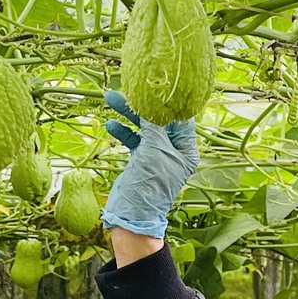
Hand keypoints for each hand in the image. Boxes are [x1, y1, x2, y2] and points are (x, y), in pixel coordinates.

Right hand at [101, 90, 197, 240]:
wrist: (132, 214)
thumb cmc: (150, 184)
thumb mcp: (154, 149)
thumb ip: (153, 124)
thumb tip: (152, 101)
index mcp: (186, 149)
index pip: (180, 117)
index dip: (168, 101)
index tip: (156, 84)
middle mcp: (173, 151)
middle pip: (159, 120)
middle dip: (143, 105)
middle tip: (129, 88)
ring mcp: (156, 155)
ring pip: (143, 128)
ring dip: (128, 114)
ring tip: (111, 98)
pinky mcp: (140, 159)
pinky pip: (133, 139)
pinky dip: (123, 131)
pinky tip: (111, 124)